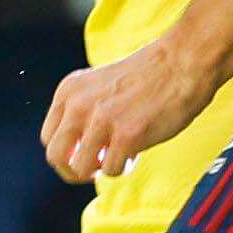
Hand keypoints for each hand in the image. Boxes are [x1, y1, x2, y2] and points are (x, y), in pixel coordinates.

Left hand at [41, 40, 211, 180]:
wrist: (183, 62)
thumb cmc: (150, 75)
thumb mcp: (100, 87)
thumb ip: (84, 113)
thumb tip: (79, 152)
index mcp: (69, 91)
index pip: (48, 138)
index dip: (66, 153)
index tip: (84, 155)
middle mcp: (79, 105)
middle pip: (56, 157)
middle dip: (74, 171)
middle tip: (95, 168)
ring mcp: (101, 120)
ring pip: (80, 168)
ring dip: (100, 169)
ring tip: (121, 155)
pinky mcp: (126, 135)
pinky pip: (111, 169)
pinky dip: (124, 167)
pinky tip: (137, 151)